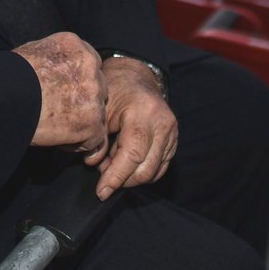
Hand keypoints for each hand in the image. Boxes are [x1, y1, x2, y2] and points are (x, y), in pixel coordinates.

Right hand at [15, 32, 107, 156]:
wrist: (1, 97)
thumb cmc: (8, 77)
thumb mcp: (33, 52)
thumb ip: (55, 59)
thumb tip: (57, 70)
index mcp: (75, 45)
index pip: (91, 64)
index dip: (79, 82)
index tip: (65, 93)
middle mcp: (89, 65)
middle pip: (98, 88)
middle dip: (84, 102)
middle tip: (60, 112)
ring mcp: (93, 93)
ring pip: (98, 113)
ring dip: (82, 122)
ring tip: (55, 127)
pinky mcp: (91, 121)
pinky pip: (95, 138)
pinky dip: (79, 143)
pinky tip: (58, 138)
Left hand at [91, 57, 177, 199]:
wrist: (135, 77)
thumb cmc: (114, 90)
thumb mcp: (100, 109)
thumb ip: (98, 139)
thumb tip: (95, 165)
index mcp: (144, 112)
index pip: (133, 154)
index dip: (115, 177)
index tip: (101, 192)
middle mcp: (163, 123)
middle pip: (145, 168)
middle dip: (122, 179)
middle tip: (102, 171)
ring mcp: (172, 133)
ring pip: (153, 172)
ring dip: (130, 176)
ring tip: (112, 162)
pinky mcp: (173, 141)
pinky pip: (159, 168)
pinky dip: (141, 171)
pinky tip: (125, 160)